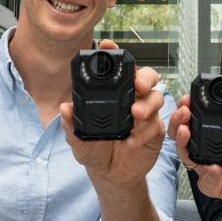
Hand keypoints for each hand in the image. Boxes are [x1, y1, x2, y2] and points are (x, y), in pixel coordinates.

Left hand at [61, 40, 165, 188]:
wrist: (111, 176)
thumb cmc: (95, 151)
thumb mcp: (78, 139)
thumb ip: (72, 125)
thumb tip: (65, 109)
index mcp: (114, 94)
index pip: (116, 68)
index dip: (114, 53)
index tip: (108, 45)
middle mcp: (132, 99)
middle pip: (146, 76)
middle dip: (144, 77)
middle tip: (137, 86)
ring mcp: (146, 114)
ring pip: (156, 97)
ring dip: (147, 104)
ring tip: (134, 116)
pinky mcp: (155, 131)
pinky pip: (156, 124)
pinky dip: (145, 131)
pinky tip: (132, 140)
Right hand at [168, 95, 221, 220]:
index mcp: (211, 130)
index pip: (193, 115)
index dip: (186, 105)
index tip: (187, 97)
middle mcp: (202, 145)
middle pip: (180, 131)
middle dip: (177, 120)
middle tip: (184, 111)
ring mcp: (203, 163)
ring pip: (183, 152)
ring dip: (182, 141)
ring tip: (186, 132)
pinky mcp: (209, 182)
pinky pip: (205, 178)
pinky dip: (209, 173)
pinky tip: (215, 168)